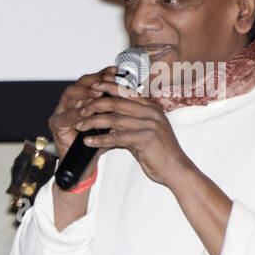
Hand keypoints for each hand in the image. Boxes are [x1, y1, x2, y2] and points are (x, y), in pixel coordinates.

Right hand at [48, 67, 124, 163]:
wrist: (85, 163)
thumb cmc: (98, 142)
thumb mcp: (110, 122)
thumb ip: (116, 108)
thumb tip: (134, 92)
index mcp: (84, 99)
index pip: (93, 81)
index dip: (103, 74)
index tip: (116, 71)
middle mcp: (71, 102)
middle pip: (80, 83)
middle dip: (94, 80)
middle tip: (107, 79)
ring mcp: (61, 112)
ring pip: (69, 94)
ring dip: (84, 93)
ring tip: (97, 93)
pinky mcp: (56, 125)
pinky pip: (65, 117)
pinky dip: (75, 114)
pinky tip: (85, 113)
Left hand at [75, 90, 192, 187]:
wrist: (175, 168)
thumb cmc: (157, 150)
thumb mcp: (143, 131)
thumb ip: (128, 122)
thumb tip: (106, 119)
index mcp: (150, 107)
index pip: (126, 91)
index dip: (108, 86)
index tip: (92, 86)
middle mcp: (150, 112)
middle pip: (116, 103)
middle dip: (94, 105)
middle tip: (80, 111)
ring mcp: (149, 124)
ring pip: (114, 119)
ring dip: (93, 122)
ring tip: (79, 126)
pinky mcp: (146, 138)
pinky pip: (117, 137)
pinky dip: (100, 139)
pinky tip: (88, 141)